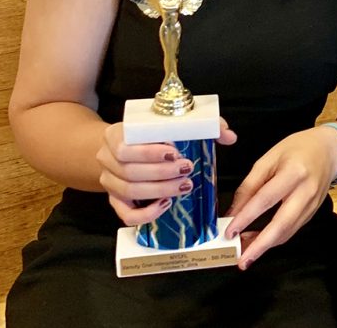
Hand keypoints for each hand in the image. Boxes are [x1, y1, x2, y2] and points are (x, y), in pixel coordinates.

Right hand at [97, 118, 236, 225]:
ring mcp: (109, 182)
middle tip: (187, 169)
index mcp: (116, 135)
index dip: (149, 153)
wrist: (123, 145)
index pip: (126, 147)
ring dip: (159, 190)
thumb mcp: (170, 122)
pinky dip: (146, 213)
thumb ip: (202, 125)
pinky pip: (126, 215)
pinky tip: (166, 205)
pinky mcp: (115, 201)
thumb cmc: (152, 133)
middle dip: (161, 173)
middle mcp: (106, 159)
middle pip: (130, 172)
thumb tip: (229, 136)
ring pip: (130, 192)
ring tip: (184, 185)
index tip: (175, 152)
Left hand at [225, 125, 336, 268]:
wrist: (329, 149)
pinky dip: (276, 238)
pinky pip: (293, 229)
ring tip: (246, 252)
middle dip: (260, 245)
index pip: (266, 199)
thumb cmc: (298, 148)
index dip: (246, 217)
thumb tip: (234, 211)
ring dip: (266, 245)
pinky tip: (261, 239)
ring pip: (288, 231)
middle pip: (282, 224)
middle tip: (242, 260)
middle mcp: (306, 191)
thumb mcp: (270, 158)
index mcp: (293, 172)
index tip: (230, 231)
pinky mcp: (313, 212)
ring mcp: (312, 204)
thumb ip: (251, 184)